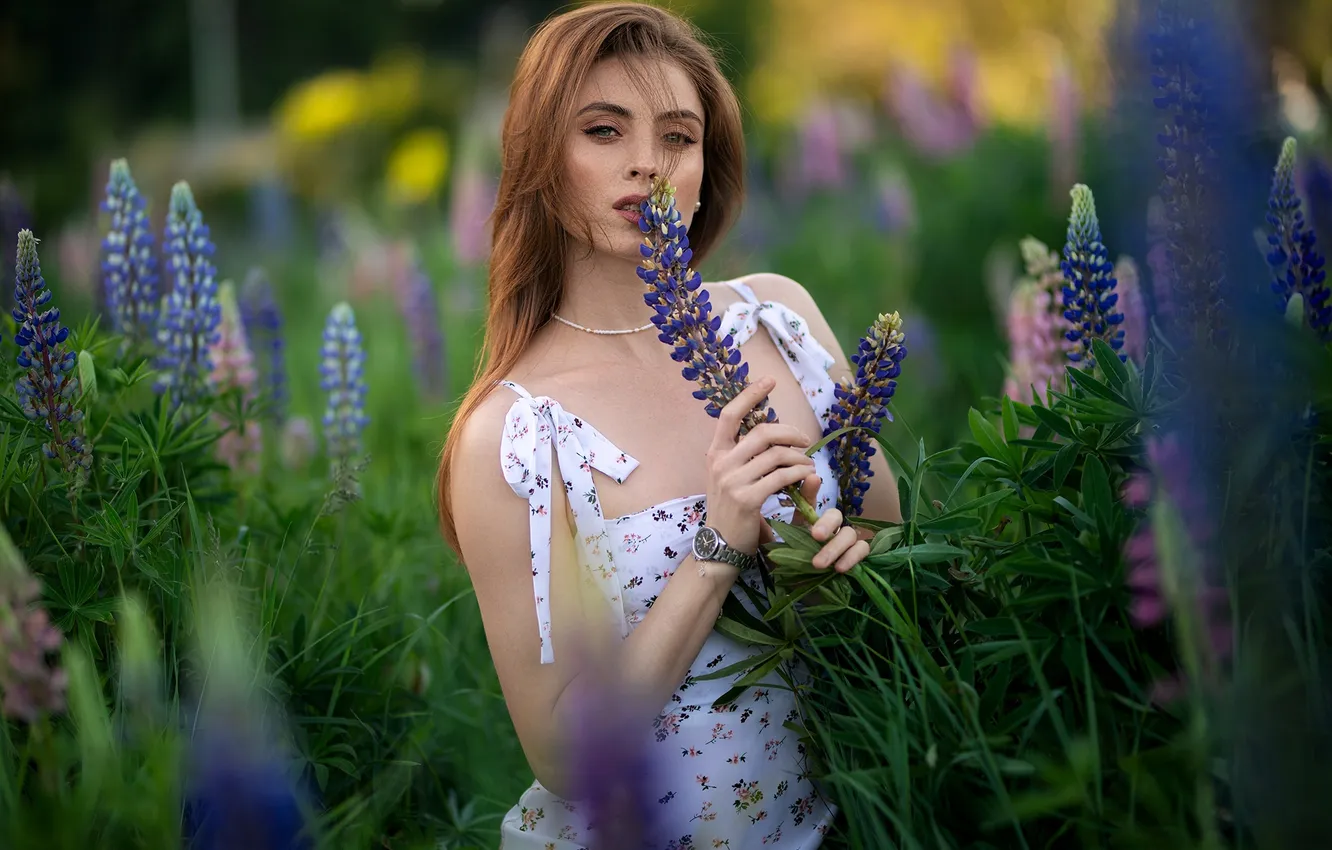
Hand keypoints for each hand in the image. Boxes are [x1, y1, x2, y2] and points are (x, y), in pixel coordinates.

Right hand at [704, 376, 816, 556]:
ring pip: (776, 455)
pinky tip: (806, 477)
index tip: (768, 381)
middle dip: (790, 432)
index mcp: (715, 454)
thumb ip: (750, 457)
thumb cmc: (731, 511)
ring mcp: (733, 481)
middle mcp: (721, 463)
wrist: (720, 546)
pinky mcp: (748, 499)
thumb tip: (780, 436)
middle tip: (805, 441)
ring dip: (799, 458)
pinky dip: (799, 474)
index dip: (748, 394)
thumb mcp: (731, 478)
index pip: (728, 415)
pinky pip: (782, 477)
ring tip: (807, 465)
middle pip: (762, 432)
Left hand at [759, 473, 871, 572]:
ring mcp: (844, 542)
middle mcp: (829, 529)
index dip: (811, 488)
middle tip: (815, 536)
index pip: (811, 500)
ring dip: (835, 547)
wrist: (798, 592)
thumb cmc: (787, 568)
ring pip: (849, 533)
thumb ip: (765, 530)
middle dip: (826, 524)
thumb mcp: (772, 547)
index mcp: (808, 522)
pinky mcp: (856, 557)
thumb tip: (751, 512)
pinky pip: (862, 548)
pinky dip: (852, 556)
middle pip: (835, 514)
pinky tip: (839, 568)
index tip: (811, 479)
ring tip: (818, 564)